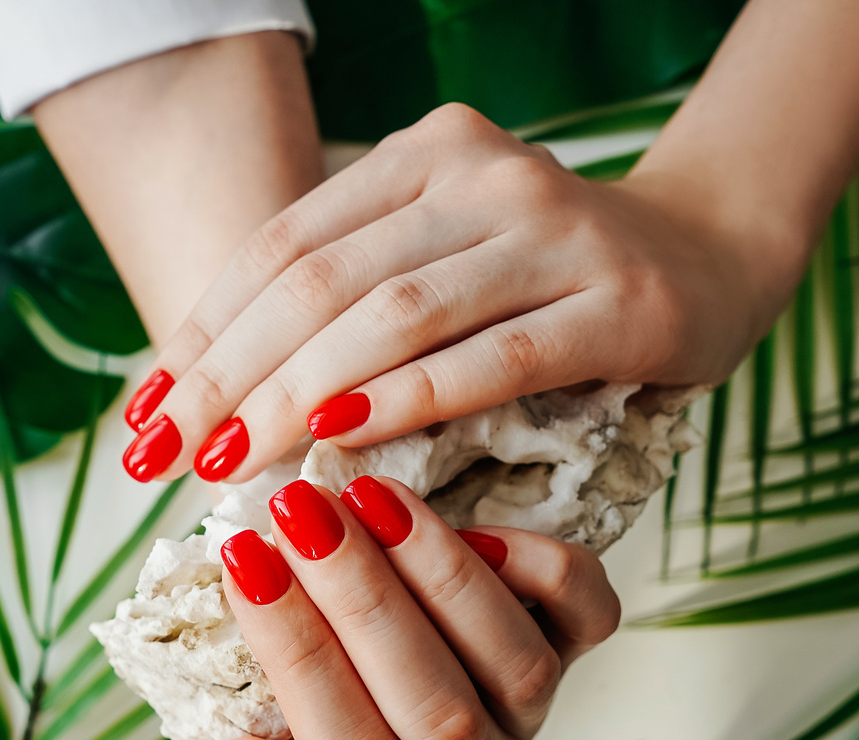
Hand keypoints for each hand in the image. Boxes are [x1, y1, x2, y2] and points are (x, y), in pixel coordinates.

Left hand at [118, 101, 789, 484]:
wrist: (714, 256)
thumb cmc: (550, 281)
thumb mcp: (442, 261)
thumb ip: (351, 299)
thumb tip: (220, 398)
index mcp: (421, 155)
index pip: (280, 246)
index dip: (199, 334)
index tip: (144, 418)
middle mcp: (482, 174)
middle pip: (320, 281)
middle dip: (226, 376)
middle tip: (166, 458)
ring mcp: (555, 231)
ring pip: (395, 315)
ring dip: (297, 396)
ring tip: (232, 466)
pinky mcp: (620, 302)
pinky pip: (494, 357)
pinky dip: (409, 401)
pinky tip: (343, 445)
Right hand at [163, 476, 618, 739]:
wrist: (332, 635)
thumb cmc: (266, 704)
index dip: (299, 658)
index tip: (243, 562)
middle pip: (438, 712)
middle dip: (362, 601)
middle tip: (299, 511)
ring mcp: (531, 712)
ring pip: (515, 665)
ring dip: (439, 572)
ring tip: (366, 497)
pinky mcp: (573, 643)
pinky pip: (588, 615)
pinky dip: (542, 569)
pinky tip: (473, 524)